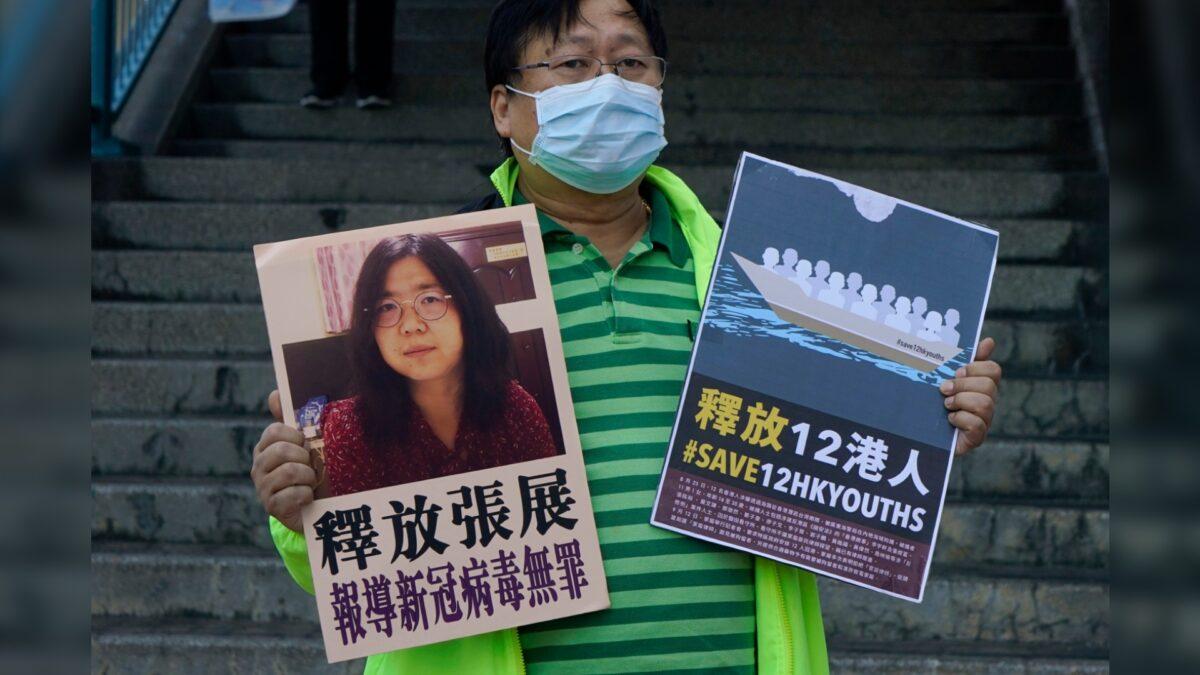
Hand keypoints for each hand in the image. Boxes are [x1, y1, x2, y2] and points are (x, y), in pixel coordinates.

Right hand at [250, 390, 315, 532]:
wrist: (312, 508)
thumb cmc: (307, 470)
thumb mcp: (302, 444)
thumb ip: (290, 419)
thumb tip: (275, 393)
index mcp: (265, 448)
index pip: (274, 431)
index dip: (295, 436)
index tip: (304, 444)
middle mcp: (258, 466)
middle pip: (281, 451)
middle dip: (304, 458)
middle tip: (311, 466)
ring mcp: (263, 488)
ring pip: (290, 472)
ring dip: (309, 477)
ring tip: (311, 482)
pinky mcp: (271, 507)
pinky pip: (293, 494)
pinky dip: (307, 495)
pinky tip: (308, 497)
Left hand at [940, 337, 1001, 455]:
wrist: (920, 432)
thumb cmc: (933, 400)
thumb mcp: (943, 376)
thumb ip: (962, 359)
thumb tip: (989, 341)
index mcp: (981, 385)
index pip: (993, 369)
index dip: (975, 368)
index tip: (957, 371)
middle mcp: (987, 402)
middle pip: (988, 385)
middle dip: (963, 385)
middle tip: (944, 389)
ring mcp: (984, 420)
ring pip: (984, 404)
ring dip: (960, 401)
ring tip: (945, 405)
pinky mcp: (976, 437)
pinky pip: (977, 425)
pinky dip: (960, 419)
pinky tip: (949, 419)